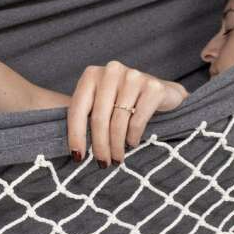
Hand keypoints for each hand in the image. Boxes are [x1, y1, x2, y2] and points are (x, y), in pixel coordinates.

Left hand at [67, 61, 187, 166]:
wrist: (159, 92)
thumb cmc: (123, 102)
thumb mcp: (101, 104)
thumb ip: (86, 117)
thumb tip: (74, 150)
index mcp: (91, 74)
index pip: (78, 108)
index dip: (75, 135)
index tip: (77, 157)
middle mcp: (111, 71)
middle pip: (99, 117)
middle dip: (99, 145)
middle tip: (103, 163)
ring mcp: (133, 77)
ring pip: (118, 121)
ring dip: (116, 146)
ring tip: (117, 158)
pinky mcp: (153, 88)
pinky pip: (138, 121)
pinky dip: (132, 137)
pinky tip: (131, 143)